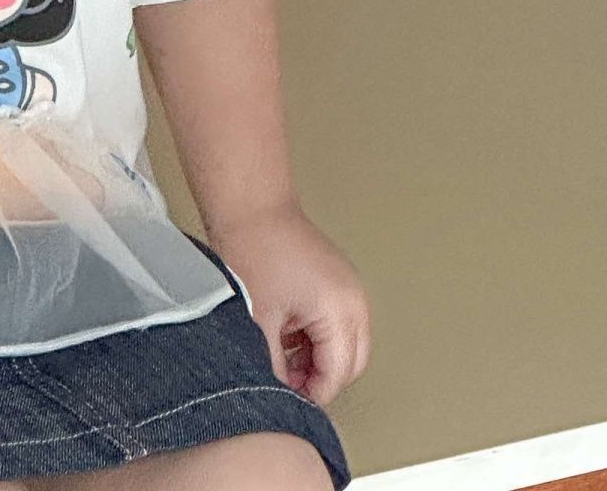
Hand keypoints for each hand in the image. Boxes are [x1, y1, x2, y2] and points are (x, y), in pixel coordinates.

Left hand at [208, 203, 370, 405]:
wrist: (252, 208)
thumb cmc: (255, 250)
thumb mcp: (259, 322)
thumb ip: (273, 368)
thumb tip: (279, 394)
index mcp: (340, 310)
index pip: (337, 374)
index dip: (310, 395)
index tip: (285, 399)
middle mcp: (354, 299)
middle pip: (351, 363)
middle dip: (320, 377)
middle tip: (286, 380)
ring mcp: (348, 286)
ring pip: (346, 343)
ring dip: (318, 357)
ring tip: (281, 354)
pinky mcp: (337, 279)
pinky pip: (338, 321)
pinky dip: (317, 335)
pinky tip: (286, 332)